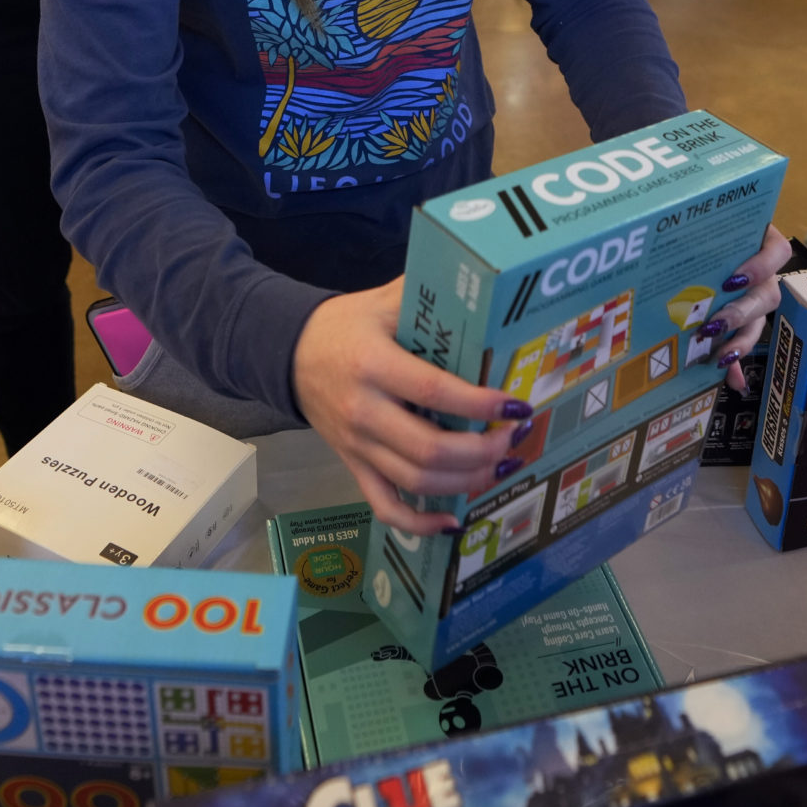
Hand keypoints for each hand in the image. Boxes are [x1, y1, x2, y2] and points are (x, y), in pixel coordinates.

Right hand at [292, 283, 532, 535]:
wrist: (289, 353)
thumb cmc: (346, 324)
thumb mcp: (385, 300)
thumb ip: (428, 293)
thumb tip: (481, 283)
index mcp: (374, 365)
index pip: (434, 391)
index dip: (480, 404)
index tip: (516, 405)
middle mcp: (364, 411)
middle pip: (430, 449)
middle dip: (482, 450)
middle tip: (515, 437)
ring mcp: (357, 446)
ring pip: (416, 481)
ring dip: (467, 482)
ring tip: (501, 466)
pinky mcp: (353, 466)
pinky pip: (385, 506)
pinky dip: (419, 523)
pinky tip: (453, 522)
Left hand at [703, 225, 794, 394]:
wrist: (695, 239)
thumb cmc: (701, 233)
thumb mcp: (704, 239)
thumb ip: (702, 251)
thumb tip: (702, 289)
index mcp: (759, 241)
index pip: (777, 251)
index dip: (761, 267)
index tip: (734, 281)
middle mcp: (764, 271)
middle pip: (767, 294)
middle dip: (741, 312)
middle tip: (715, 324)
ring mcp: (756, 295)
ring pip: (760, 320)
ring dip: (742, 339)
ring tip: (722, 354)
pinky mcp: (746, 319)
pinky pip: (747, 342)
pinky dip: (738, 362)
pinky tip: (731, 379)